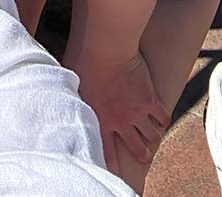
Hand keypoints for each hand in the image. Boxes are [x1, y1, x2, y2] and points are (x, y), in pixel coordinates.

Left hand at [69, 50, 168, 170]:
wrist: (106, 49)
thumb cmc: (84, 61)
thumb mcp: (72, 83)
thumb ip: (71, 96)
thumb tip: (59, 95)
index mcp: (100, 119)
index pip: (106, 150)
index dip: (111, 164)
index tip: (114, 172)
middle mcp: (120, 121)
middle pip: (136, 147)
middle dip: (141, 154)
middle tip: (143, 155)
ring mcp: (137, 112)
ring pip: (151, 135)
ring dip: (152, 137)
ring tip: (153, 136)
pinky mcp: (149, 99)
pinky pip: (162, 117)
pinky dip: (162, 120)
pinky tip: (161, 119)